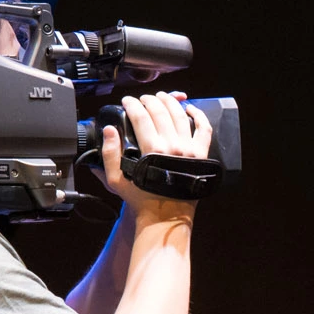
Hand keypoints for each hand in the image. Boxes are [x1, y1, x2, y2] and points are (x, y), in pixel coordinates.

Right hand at [101, 91, 212, 220]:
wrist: (166, 217)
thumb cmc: (141, 199)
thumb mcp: (116, 179)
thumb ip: (109, 153)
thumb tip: (109, 129)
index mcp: (152, 150)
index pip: (141, 116)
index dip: (132, 104)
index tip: (127, 101)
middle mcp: (173, 146)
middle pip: (161, 112)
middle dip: (149, 100)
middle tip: (142, 99)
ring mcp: (190, 150)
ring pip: (181, 116)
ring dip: (170, 102)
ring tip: (162, 97)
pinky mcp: (202, 155)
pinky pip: (204, 129)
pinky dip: (199, 115)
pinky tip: (190, 108)